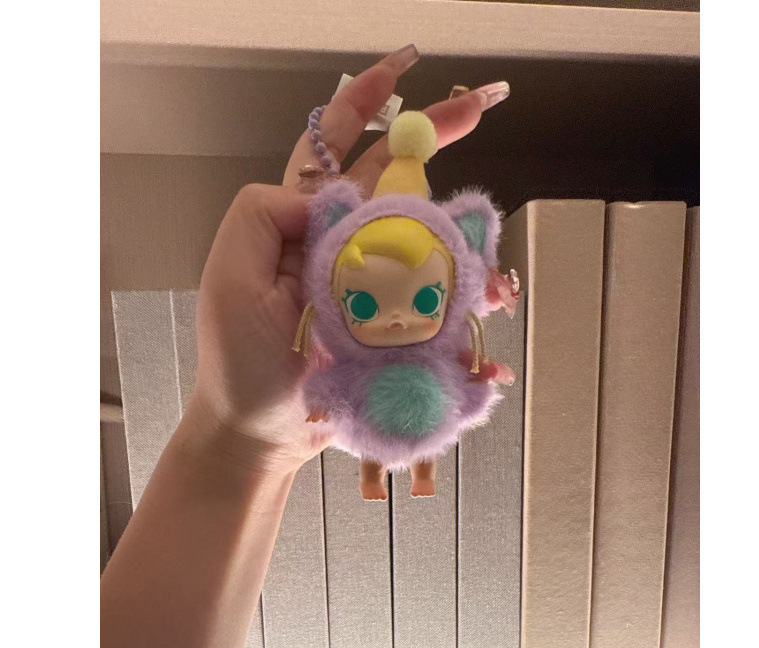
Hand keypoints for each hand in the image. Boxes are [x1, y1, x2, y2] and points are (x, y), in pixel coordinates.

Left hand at [191, 45, 508, 470]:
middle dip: (439, 138)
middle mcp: (345, 247)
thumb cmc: (240, 364)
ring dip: (470, 252)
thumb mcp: (229, 279)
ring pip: (432, 246)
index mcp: (303, 224)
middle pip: (399, 178)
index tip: (408, 68)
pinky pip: (441, 314)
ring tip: (495, 288)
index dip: (369, 102)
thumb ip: (263, 215)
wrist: (263, 434)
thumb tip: (333, 192)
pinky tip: (487, 351)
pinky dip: (468, 324)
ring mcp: (376, 288)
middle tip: (486, 106)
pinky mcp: (396, 329)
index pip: (337, 147)